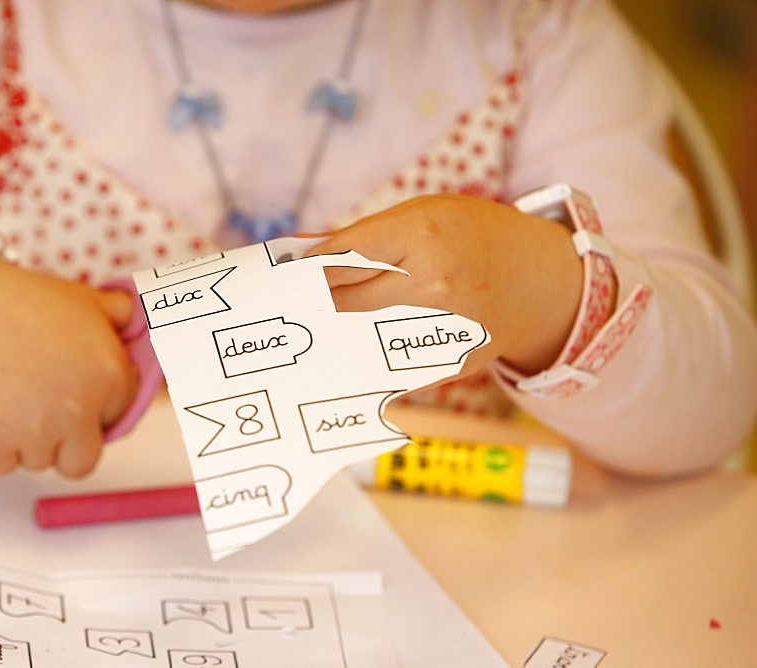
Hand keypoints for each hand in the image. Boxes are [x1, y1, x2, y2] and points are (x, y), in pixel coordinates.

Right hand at [0, 240, 137, 477]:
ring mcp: (34, 430)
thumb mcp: (85, 298)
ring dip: (28, 440)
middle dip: (68, 442)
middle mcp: (78, 409)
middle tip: (45, 409)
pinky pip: (1, 465)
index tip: (72, 388)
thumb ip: (120, 315)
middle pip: (81, 461)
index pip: (116, 420)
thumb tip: (139, 322)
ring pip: (39, 462)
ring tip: (12, 395)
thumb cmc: (26, 299)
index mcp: (111, 377)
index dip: (95, 406)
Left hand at [306, 194, 583, 375]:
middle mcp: (432, 279)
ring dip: (344, 326)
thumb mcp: (425, 216)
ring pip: (364, 331)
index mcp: (422, 233)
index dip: (312, 266)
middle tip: (302, 299)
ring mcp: (443, 323)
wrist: (539, 280)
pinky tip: (362, 347)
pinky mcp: (450, 357)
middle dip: (322, 296)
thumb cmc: (473, 237)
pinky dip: (373, 353)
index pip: (344, 254)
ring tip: (329, 319)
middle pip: (347, 295)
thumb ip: (368, 236)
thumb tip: (305, 251)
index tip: (292, 273)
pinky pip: (394, 360)